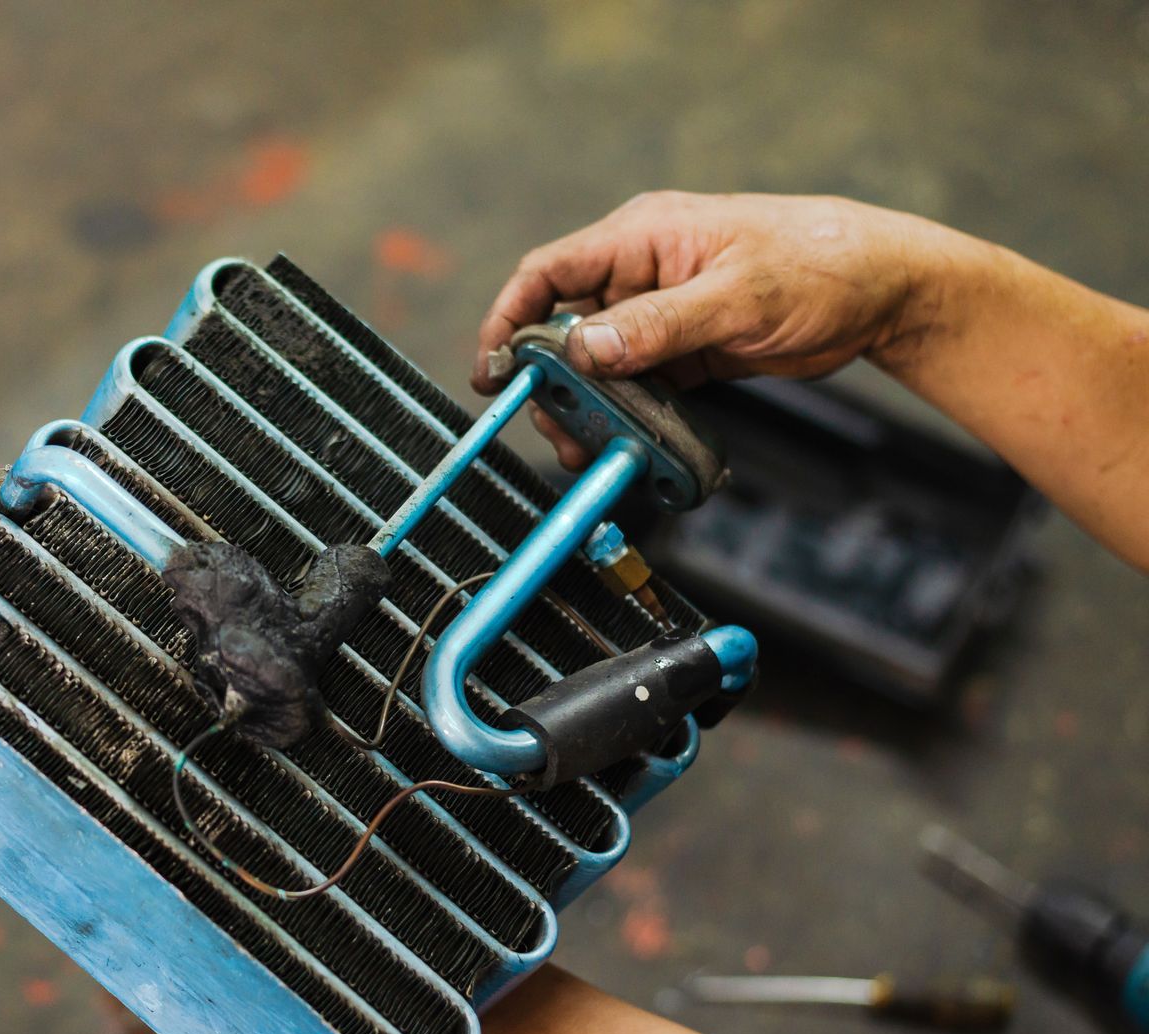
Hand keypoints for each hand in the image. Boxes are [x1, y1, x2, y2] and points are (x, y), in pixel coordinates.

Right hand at [473, 192, 939, 468]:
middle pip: (565, 327)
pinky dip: (625, 415)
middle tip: (553, 427)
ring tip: (585, 447)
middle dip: (550, 380)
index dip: (509, 318)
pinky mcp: (686, 348)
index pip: (549, 273)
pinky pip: (638, 385)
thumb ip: (657, 325)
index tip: (494, 370)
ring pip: (598, 364)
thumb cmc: (822, 266)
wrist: (888, 291)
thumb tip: (585, 350)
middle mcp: (643, 271)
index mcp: (643, 236)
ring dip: (586, 405)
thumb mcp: (737, 297)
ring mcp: (663, 312)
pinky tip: (622, 444)